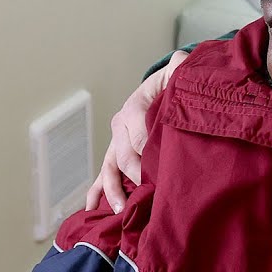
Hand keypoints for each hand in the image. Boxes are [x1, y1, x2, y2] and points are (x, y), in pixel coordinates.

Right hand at [84, 51, 187, 212]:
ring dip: (113, 190)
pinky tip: (91, 210)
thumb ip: (179, 69)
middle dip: (135, 174)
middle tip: (151, 192)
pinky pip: (103, 175)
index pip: (139, 133)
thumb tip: (180, 61)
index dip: (150, 151)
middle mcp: (120, 126)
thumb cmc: (168, 84)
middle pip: (124, 154)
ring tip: (120, 210)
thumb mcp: (175, 75)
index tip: (163, 168)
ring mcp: (116, 142)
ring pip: (109, 168)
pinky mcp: (116, 154)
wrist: (158, 89)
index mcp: (134, 107)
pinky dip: (96, 193)